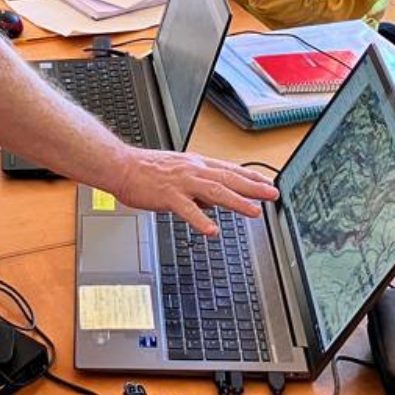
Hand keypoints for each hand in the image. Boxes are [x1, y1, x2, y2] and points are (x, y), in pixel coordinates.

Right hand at [115, 151, 277, 237]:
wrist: (121, 166)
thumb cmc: (145, 170)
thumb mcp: (178, 173)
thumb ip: (197, 186)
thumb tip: (214, 199)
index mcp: (196, 164)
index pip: (230, 169)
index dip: (251, 177)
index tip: (268, 183)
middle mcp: (193, 171)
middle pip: (229, 179)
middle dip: (253, 188)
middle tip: (272, 195)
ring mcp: (182, 183)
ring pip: (215, 191)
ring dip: (236, 202)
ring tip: (253, 212)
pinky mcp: (168, 196)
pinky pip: (187, 209)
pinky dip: (201, 219)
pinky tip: (212, 230)